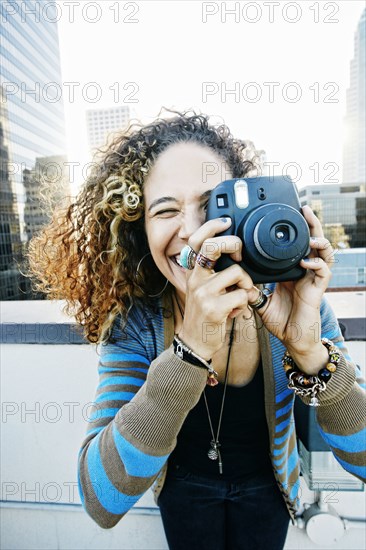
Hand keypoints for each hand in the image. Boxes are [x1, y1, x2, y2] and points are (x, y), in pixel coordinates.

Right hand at [178, 217, 258, 359]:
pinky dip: (245, 303)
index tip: (226, 221)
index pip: (197, 240)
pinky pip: (242, 295)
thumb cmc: (205, 314)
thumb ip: (215, 272)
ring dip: (247, 284)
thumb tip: (235, 252)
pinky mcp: (213, 308)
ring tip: (242, 295)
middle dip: (233, 243)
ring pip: (237, 272)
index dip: (211, 226)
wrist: (195, 342)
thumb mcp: (204, 289)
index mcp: (194, 271)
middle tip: (240, 255)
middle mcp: (195, 278)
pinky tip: (237, 311)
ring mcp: (203, 293)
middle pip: (213, 246)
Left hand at [257, 205, 334, 373]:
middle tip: (305, 209)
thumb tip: (236, 278)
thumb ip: (250, 288)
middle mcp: (304, 272)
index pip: (295, 245)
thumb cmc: (279, 320)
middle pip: (312, 242)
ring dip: (319, 241)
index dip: (295, 230)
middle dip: (311, 224)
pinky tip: (307, 262)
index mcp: (291, 271)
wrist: (292, 339)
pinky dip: (317, 264)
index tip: (286, 215)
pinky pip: (324, 272)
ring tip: (311, 235)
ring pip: (324, 253)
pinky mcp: (318, 290)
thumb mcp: (260, 300)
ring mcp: (313, 279)